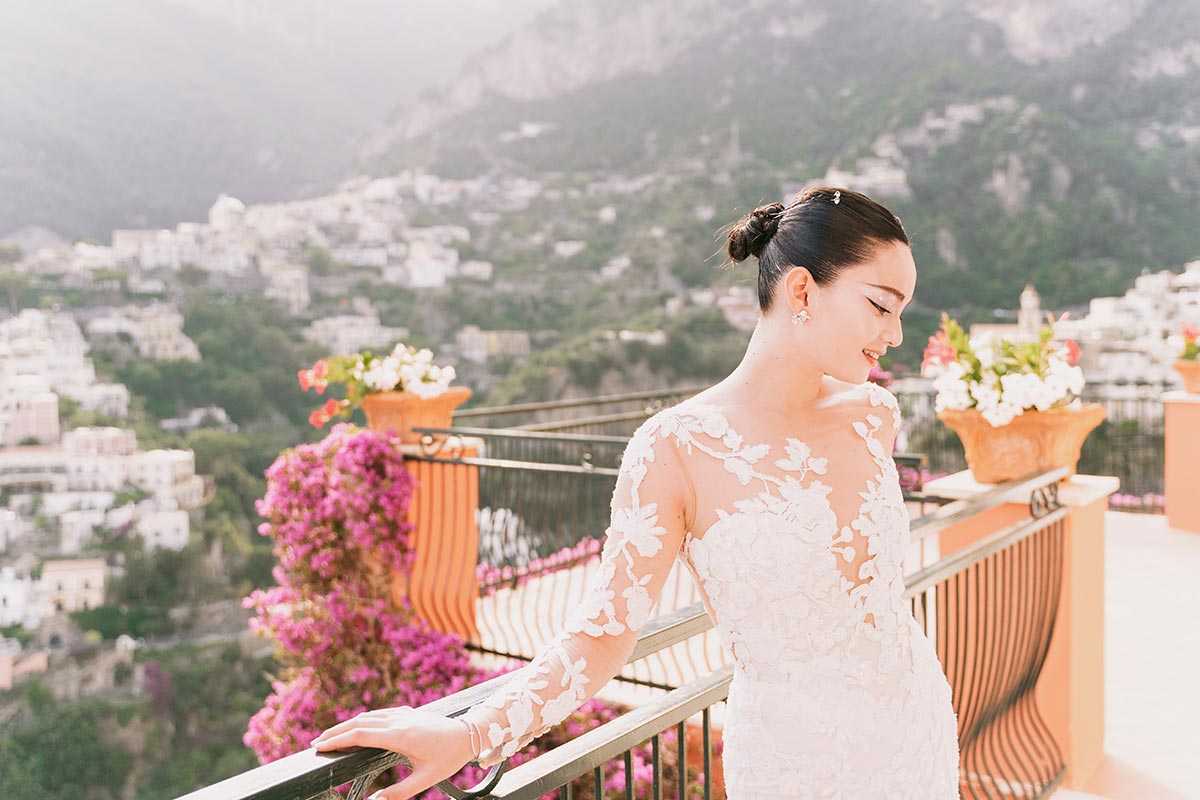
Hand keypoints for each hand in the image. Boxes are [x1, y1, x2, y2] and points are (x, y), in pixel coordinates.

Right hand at [311, 705, 476, 799]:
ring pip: (368, 715)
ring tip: (332, 736)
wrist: (470, 733)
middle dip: (336, 731)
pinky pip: (380, 713)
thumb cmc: (449, 757)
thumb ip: (399, 792)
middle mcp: (398, 721)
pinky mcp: (408, 712)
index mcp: (399, 736)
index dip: (337, 740)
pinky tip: (358, 726)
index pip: (360, 735)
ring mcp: (403, 714)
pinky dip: (363, 719)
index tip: (319, 747)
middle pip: (359, 722)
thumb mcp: (425, 779)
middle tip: (316, 743)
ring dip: (348, 724)